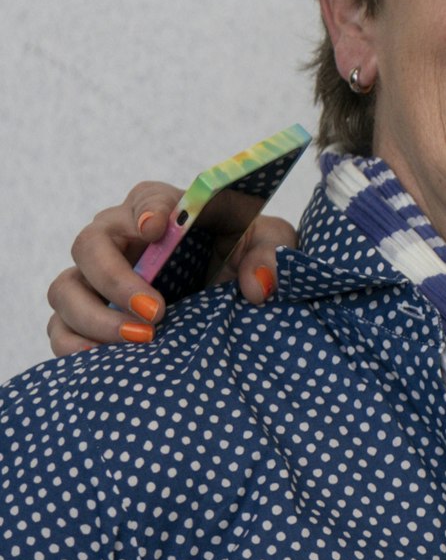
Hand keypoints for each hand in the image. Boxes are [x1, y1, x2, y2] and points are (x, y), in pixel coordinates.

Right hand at [46, 183, 299, 355]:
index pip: (146, 198)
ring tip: (141, 339)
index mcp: (164, 210)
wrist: (231, 297)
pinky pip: (60, 328)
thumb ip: (271, 255)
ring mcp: (96, 278)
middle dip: (116, 279)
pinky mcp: (88, 315)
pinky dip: (74, 345)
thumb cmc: (244, 256)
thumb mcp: (270, 246)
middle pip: (89, 244)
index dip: (147, 210)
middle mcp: (119, 239)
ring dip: (94, 317)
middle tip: (156, 311)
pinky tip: (107, 361)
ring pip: (65, 289)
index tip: (158, 228)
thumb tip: (258, 287)